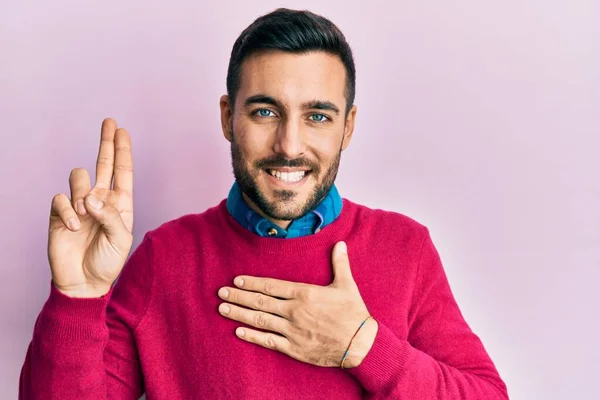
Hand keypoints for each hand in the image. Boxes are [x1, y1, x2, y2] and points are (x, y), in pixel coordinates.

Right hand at [48, 118, 133, 297]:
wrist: (84, 282)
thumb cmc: (107, 262)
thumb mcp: (120, 239)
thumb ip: (110, 215)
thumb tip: (91, 197)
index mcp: (119, 203)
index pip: (122, 171)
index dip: (122, 150)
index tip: (122, 131)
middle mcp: (100, 199)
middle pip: (103, 163)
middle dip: (106, 142)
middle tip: (109, 121)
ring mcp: (80, 204)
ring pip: (78, 176)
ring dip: (82, 192)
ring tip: (86, 215)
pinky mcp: (60, 212)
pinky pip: (60, 197)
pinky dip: (67, 211)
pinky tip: (72, 227)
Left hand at [217, 241, 377, 367]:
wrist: (360, 344)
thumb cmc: (354, 313)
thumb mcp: (347, 285)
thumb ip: (340, 263)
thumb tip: (340, 243)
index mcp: (304, 293)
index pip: (271, 286)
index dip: (251, 283)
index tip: (236, 281)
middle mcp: (294, 311)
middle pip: (260, 302)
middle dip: (238, 297)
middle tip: (221, 293)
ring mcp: (292, 330)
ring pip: (260, 320)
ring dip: (239, 314)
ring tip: (223, 309)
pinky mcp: (294, 348)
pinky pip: (268, 341)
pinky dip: (252, 336)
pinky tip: (239, 331)